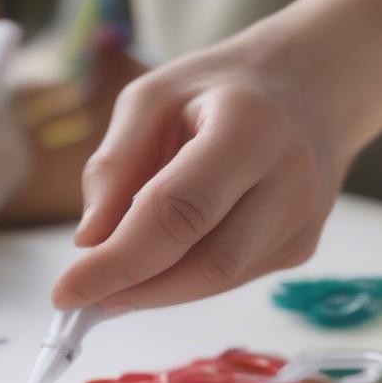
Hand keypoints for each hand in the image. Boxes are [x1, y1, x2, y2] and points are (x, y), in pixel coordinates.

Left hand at [52, 31, 339, 310]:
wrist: (313, 86)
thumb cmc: (219, 89)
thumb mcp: (151, 99)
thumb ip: (114, 166)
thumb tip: (89, 243)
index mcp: (249, 126)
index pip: (177, 212)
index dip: (120, 260)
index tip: (67, 291)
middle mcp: (290, 177)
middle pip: (204, 262)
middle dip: (135, 287)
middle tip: (84, 296)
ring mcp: (303, 219)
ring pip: (216, 280)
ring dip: (156, 290)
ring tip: (116, 277)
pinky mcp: (301, 246)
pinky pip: (231, 278)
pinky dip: (185, 278)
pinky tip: (164, 259)